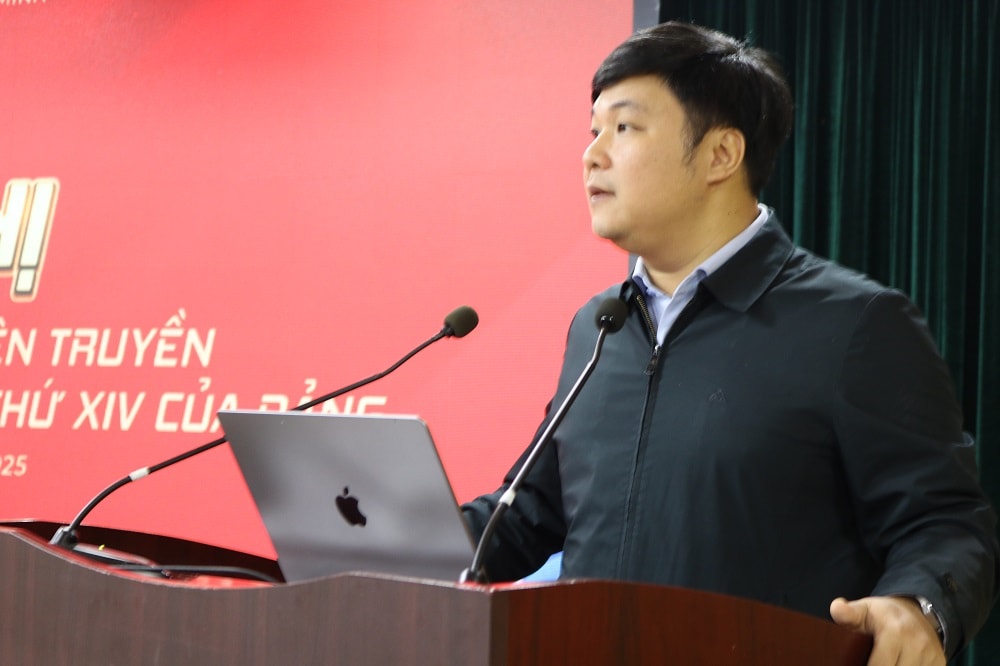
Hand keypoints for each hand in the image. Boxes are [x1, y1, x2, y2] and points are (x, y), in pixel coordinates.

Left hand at [829, 596, 944, 665]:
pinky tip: (897, 664)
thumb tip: (837, 608)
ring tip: (882, 662)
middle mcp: (917, 644)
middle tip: (868, 663)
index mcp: (895, 631)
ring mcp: (932, 656)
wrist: (917, 613)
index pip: (879, 665)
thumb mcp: (864, 609)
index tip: (858, 665)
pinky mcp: (941, 663)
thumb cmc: (883, 615)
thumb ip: (847, 613)